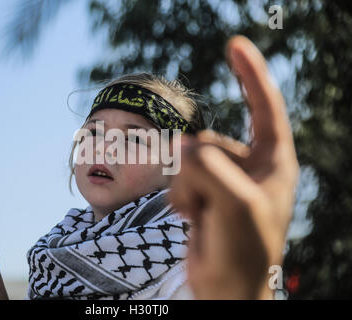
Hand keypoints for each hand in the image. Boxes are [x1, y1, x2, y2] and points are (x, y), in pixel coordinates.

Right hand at [169, 36, 298, 298]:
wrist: (225, 288)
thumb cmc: (243, 251)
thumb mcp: (236, 203)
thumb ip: (210, 165)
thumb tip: (186, 146)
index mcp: (273, 162)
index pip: (265, 106)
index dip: (250, 74)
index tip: (234, 44)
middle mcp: (249, 165)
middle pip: (208, 141)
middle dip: (197, 172)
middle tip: (206, 205)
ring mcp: (224, 178)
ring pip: (188, 159)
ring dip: (186, 187)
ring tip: (200, 215)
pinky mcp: (203, 191)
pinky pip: (179, 176)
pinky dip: (178, 196)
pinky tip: (190, 217)